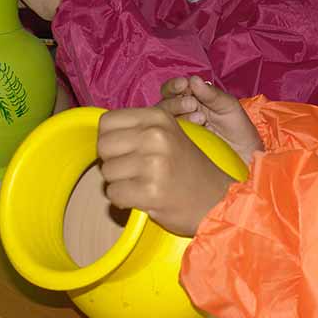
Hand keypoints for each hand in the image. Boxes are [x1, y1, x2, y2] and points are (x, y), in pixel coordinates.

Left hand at [97, 107, 237, 235]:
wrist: (216, 199)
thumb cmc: (187, 168)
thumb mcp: (168, 134)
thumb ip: (138, 129)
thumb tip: (101, 135)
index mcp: (158, 117)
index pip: (107, 122)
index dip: (111, 139)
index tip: (127, 150)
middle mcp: (156, 136)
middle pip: (103, 146)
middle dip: (112, 161)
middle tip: (134, 170)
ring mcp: (154, 163)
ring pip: (107, 172)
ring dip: (119, 182)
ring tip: (142, 184)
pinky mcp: (151, 190)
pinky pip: (114, 194)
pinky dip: (123, 200)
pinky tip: (142, 197)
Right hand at [157, 75, 262, 165]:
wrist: (244, 154)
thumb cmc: (237, 127)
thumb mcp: (228, 105)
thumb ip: (211, 94)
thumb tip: (194, 79)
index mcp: (192, 98)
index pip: (174, 88)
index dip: (175, 85)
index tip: (183, 85)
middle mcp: (181, 112)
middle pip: (165, 103)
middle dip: (176, 101)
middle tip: (193, 104)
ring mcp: (179, 130)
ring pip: (165, 120)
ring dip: (179, 115)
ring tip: (201, 119)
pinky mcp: (179, 145)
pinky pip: (170, 137)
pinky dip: (178, 132)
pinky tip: (194, 132)